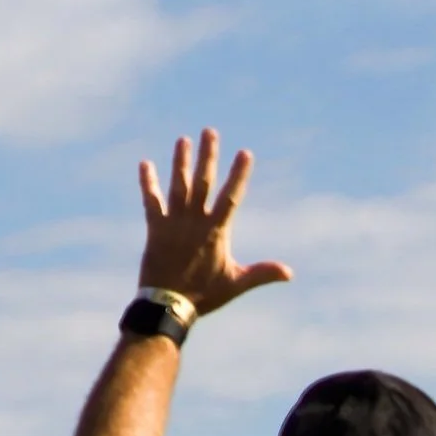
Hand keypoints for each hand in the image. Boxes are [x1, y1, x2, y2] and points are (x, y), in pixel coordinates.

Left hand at [137, 129, 293, 316]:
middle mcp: (194, 221)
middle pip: (203, 182)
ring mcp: (173, 223)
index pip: (231, 196)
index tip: (245, 153)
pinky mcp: (154, 229)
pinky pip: (150, 201)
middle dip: (208, 156)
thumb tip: (290, 272)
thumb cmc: (204, 295)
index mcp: (216, 231)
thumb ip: (262, 273)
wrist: (167, 304)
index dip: (238, 174)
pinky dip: (147, 183)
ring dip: (181, 162)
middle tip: (209, 131)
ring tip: (182, 140)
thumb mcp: (236, 283)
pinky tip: (145, 164)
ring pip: (178, 186)